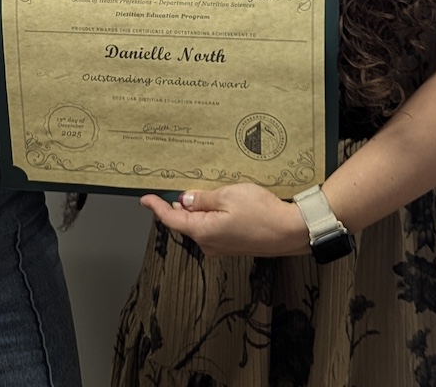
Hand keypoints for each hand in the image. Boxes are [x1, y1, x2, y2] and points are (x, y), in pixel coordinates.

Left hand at [140, 183, 310, 257]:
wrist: (291, 231)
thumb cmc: (261, 212)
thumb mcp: (227, 196)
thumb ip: (202, 198)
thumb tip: (184, 200)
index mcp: (203, 232)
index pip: (172, 220)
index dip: (157, 208)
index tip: (145, 199)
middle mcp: (209, 244)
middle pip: (185, 223)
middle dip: (177, 207)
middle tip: (170, 189)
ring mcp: (222, 247)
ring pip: (199, 226)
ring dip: (196, 210)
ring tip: (196, 192)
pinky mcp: (233, 245)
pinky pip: (212, 229)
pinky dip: (208, 216)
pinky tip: (215, 203)